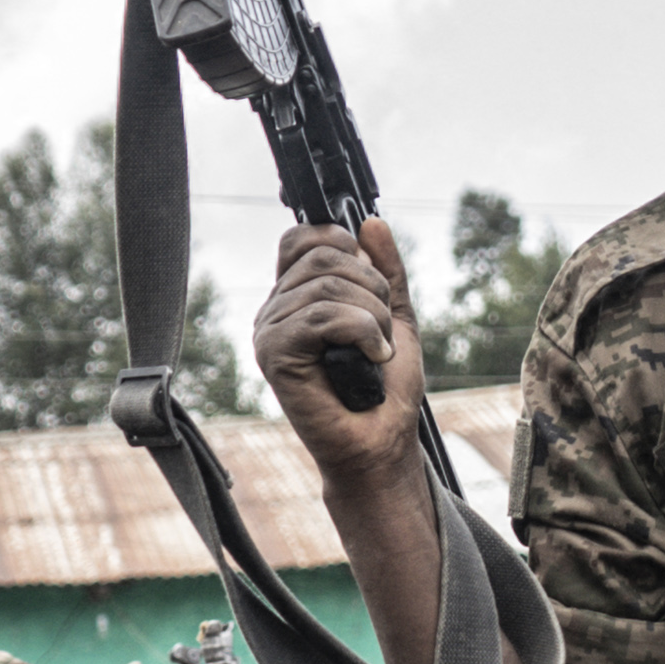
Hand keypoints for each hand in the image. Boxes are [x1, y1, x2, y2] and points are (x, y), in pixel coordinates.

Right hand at [256, 219, 422, 474]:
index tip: (370, 278)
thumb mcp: (394, 315)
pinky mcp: (274, 355)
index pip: (302, 239)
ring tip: (378, 350)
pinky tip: (372, 357)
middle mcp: (276, 311)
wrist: (382, 442)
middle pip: (323, 256)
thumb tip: (371, 221)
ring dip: (373, 316)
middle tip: (383, 330)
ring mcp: (270, 332)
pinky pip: (320, 316)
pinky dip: (362, 331)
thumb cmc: (385, 388)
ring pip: (326, 285)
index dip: (340, 243)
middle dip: (372, 287)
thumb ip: (385, 269)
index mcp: (296, 297)